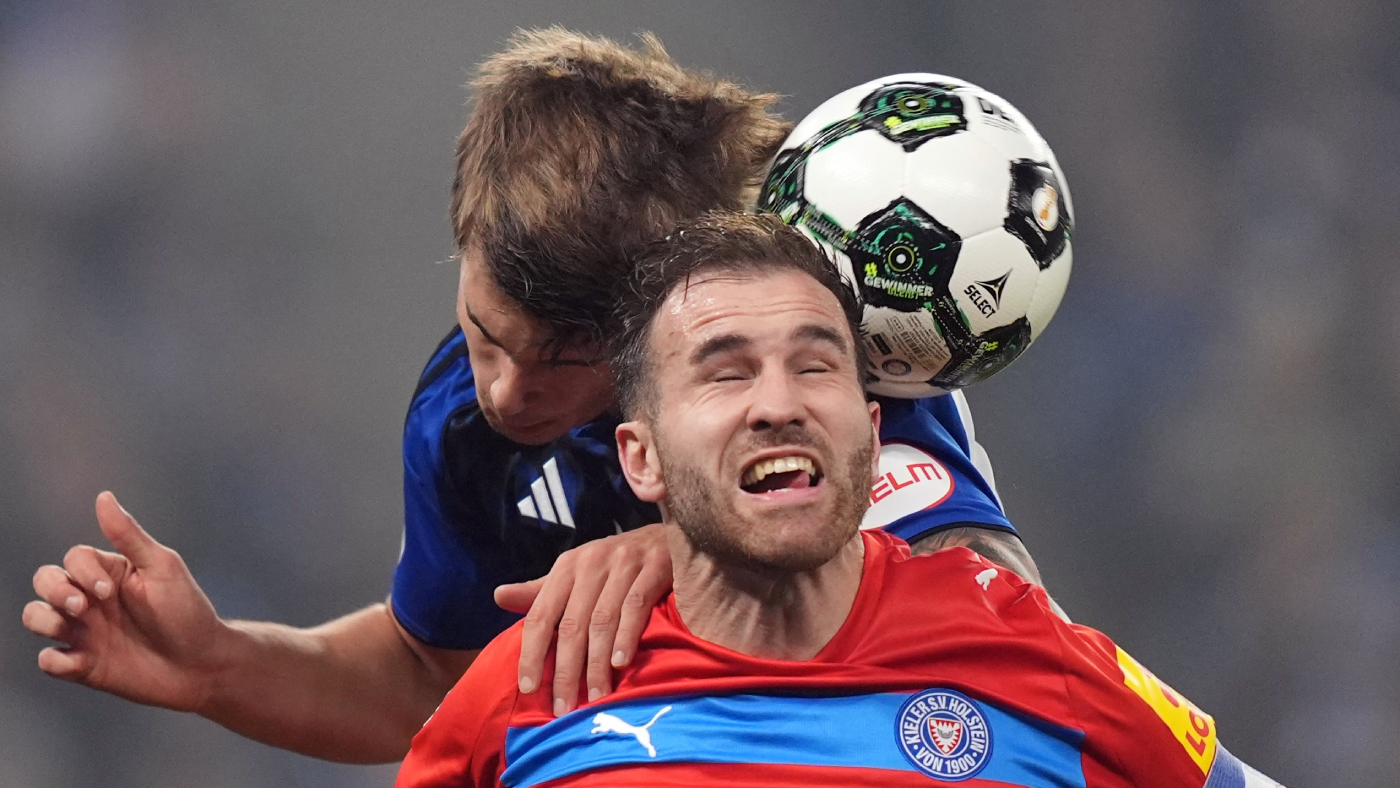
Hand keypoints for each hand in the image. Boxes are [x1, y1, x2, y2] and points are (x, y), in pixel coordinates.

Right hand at [22, 492, 229, 710]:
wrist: (202, 664)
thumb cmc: (187, 612)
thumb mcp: (162, 568)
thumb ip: (128, 536)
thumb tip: (103, 496)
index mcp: (110, 573)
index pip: (73, 558)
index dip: (82, 571)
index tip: (110, 591)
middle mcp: (92, 600)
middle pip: (45, 581)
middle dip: (54, 590)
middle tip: (84, 607)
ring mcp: (85, 632)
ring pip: (36, 616)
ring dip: (44, 620)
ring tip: (75, 629)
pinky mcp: (83, 666)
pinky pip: (48, 661)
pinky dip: (53, 660)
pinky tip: (78, 661)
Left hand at [494, 523, 671, 715]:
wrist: (669, 535)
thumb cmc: (617, 564)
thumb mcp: (577, 572)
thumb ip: (541, 591)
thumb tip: (498, 596)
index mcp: (568, 566)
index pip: (541, 614)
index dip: (531, 653)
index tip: (528, 689)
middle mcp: (592, 562)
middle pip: (572, 624)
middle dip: (565, 670)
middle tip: (563, 706)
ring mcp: (624, 563)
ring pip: (602, 620)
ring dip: (596, 663)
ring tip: (594, 696)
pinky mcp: (655, 566)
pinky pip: (635, 605)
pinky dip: (626, 636)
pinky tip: (619, 663)